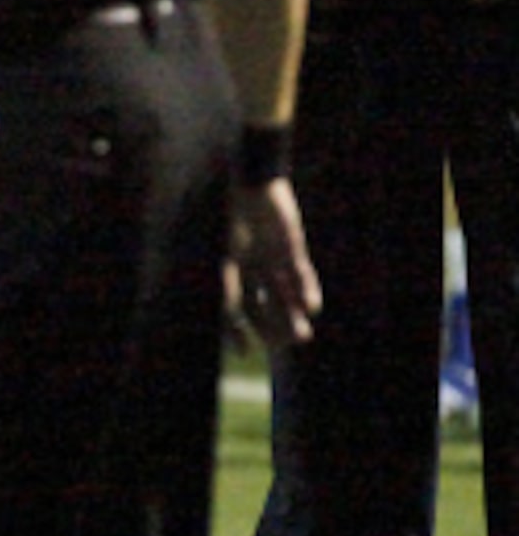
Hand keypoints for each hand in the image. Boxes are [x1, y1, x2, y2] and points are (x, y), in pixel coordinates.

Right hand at [227, 176, 321, 349]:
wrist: (251, 184)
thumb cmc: (228, 218)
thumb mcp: (224, 257)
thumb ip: (227, 287)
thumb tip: (229, 318)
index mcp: (228, 270)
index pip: (233, 308)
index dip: (237, 330)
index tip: (244, 351)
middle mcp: (250, 269)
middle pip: (262, 306)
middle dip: (272, 327)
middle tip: (283, 344)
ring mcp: (272, 259)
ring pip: (284, 295)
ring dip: (292, 315)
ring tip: (302, 335)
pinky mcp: (292, 249)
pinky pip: (301, 275)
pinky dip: (307, 291)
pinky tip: (311, 307)